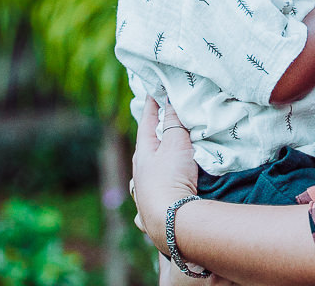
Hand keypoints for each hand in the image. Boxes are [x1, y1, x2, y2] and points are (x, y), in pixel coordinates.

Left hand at [131, 97, 199, 252]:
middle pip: (143, 149)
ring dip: (147, 167)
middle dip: (149, 136)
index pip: (146, 123)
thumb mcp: (176, 144)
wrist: (171, 221)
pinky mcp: (149, 215)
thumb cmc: (171, 178)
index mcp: (143, 153)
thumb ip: (173, 123)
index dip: (151, 106)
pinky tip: (145, 204)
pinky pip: (145, 203)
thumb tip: (168, 102)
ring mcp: (142, 195)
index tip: (153, 92)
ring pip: (141, 176)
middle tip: (154, 125)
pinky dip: (147, 197)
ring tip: (152, 164)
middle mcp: (138, 174)